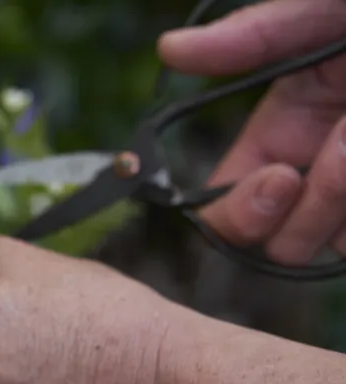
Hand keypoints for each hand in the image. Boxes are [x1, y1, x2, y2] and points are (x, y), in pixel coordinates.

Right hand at [158, 0, 345, 264]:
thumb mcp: (322, 10)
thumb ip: (253, 36)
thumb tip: (169, 48)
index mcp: (285, 130)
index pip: (230, 204)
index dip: (241, 208)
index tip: (280, 176)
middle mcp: (321, 170)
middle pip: (284, 241)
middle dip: (318, 205)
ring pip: (340, 245)